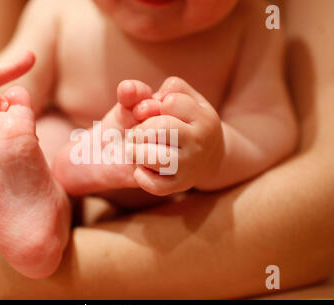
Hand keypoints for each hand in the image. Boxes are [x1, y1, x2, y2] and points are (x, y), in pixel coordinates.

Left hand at [127, 77, 224, 195]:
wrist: (205, 158)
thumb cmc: (180, 122)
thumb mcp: (172, 100)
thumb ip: (150, 90)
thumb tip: (128, 90)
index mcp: (203, 116)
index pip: (170, 101)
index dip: (154, 104)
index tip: (154, 112)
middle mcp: (199, 141)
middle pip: (161, 128)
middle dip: (141, 129)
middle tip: (137, 133)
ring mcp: (189, 165)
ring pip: (157, 157)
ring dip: (137, 151)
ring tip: (134, 149)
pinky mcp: (178, 186)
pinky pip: (155, 185)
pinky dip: (141, 175)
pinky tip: (140, 168)